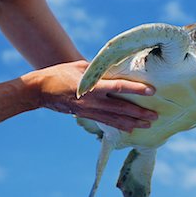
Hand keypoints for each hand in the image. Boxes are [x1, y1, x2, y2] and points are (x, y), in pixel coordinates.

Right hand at [23, 60, 157, 132]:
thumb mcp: (81, 67)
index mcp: (93, 86)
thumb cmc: (60, 73)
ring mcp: (89, 111)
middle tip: (156, 116)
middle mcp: (93, 101)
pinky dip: (119, 126)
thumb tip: (116, 70)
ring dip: (133, 123)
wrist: (40, 91)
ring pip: (116, 119)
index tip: (152, 91)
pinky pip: (106, 123)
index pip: (119, 88)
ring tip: (148, 124)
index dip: (136, 90)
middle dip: (140, 113)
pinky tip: (130, 129)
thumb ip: (99, 70)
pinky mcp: (86, 115)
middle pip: (121, 108)